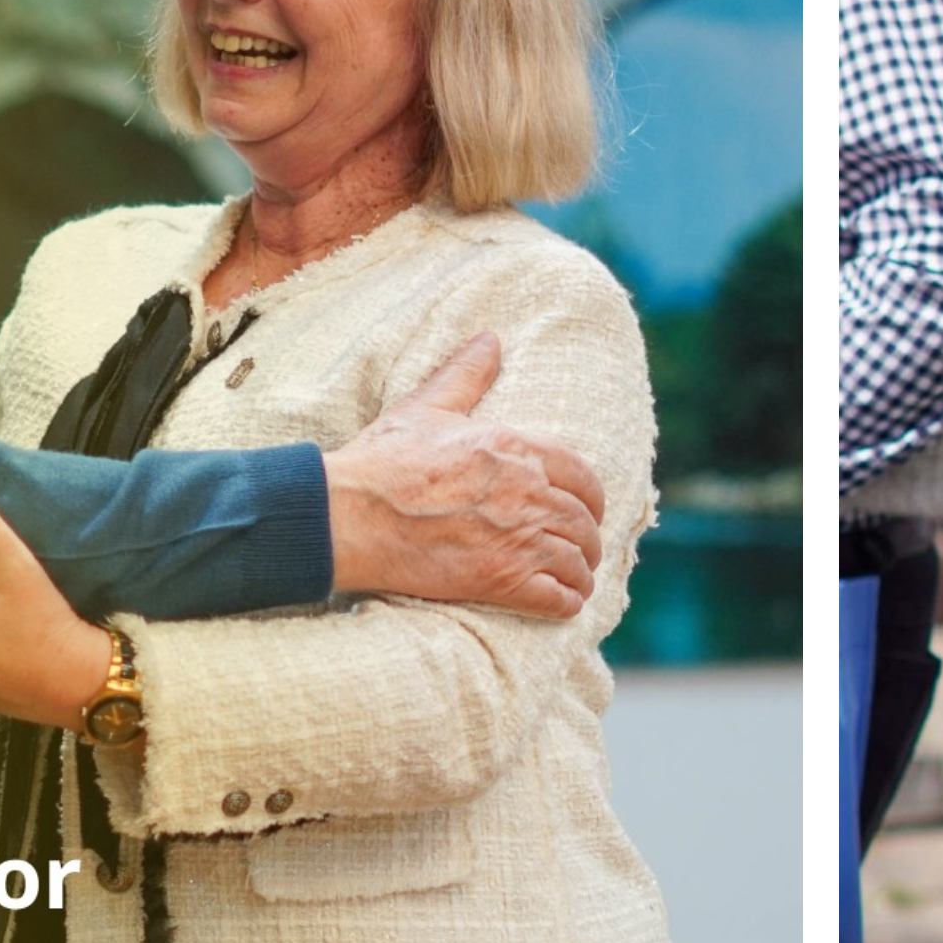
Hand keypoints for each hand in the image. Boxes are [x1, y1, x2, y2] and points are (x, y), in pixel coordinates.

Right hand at [323, 333, 602, 617]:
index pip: (582, 475)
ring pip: (576, 560)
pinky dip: (567, 602)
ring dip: (581, 573)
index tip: (588, 509)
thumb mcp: (428, 407)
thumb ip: (466, 375)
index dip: (592, 497)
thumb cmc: (384, 460)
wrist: (350, 515)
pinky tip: (564, 602)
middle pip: (583, 521)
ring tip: (577, 580)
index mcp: (515, 448)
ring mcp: (517, 539)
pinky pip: (557, 597)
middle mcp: (527, 492)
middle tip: (583, 549)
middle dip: (588, 538)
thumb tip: (490, 340)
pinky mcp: (500, 580)